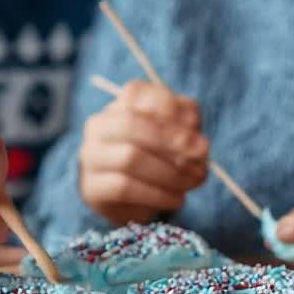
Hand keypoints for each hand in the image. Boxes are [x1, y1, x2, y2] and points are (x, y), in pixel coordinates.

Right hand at [79, 80, 208, 224]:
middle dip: (172, 144)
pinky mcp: (92, 188)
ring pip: (129, 157)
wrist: (129, 199)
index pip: (142, 94)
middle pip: (132, 124)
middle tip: (201, 165)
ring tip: (191, 184)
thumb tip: (198, 146)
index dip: (174, 116)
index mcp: (122, 103)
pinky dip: (157, 195)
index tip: (202, 143)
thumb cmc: (158, 158)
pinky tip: (175, 199)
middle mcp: (100, 124)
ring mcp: (91, 156)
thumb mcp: (177, 137)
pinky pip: (124, 188)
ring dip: (169, 174)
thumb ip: (187, 131)